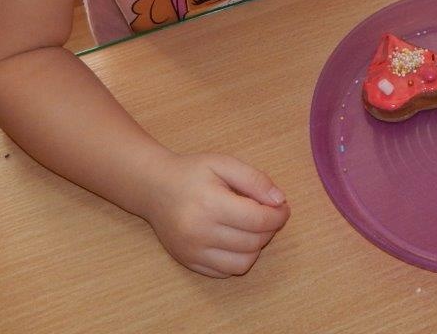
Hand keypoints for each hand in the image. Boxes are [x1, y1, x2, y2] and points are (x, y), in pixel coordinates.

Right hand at [141, 152, 289, 277]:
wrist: (154, 188)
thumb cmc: (192, 172)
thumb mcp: (224, 164)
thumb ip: (254, 180)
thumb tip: (279, 201)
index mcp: (211, 204)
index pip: (258, 220)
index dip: (278, 216)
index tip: (283, 207)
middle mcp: (200, 232)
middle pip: (253, 242)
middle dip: (269, 229)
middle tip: (268, 214)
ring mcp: (193, 251)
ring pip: (242, 263)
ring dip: (256, 247)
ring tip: (252, 228)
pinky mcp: (189, 262)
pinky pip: (225, 272)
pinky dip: (238, 259)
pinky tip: (236, 240)